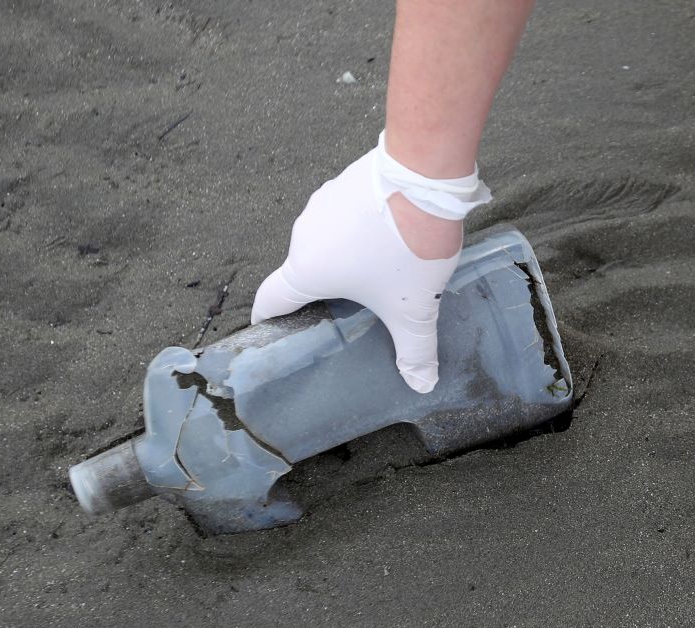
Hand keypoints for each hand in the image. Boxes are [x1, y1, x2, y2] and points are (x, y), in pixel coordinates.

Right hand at [250, 148, 462, 393]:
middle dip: (325, 289)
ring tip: (379, 271)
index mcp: (308, 270)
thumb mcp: (414, 308)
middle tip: (352, 306)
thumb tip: (422, 385)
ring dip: (346, 256)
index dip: (269, 318)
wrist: (426, 174)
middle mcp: (304, 235)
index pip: (271, 300)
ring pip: (327, 240)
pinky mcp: (343, 181)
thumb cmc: (409, 246)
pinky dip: (359, 228)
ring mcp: (322, 203)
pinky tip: (388, 236)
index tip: (269, 329)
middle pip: (306, 270)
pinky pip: (345, 214)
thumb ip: (415, 350)